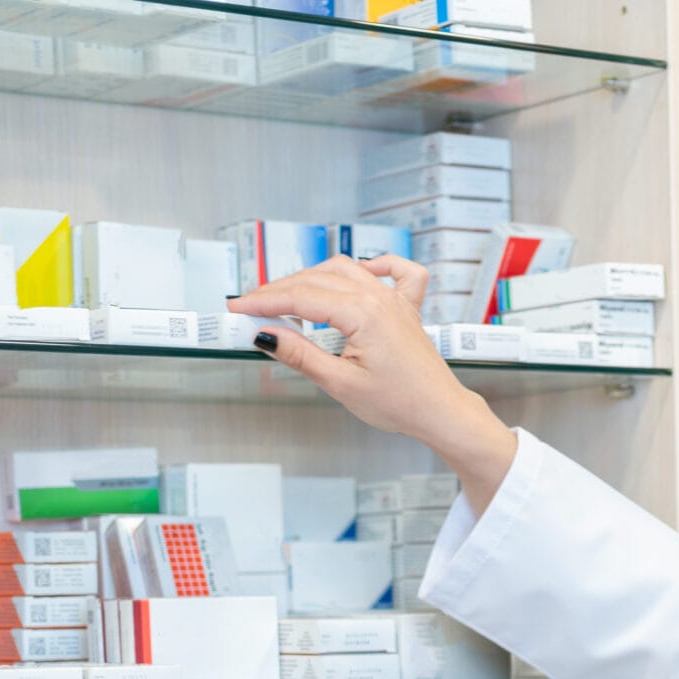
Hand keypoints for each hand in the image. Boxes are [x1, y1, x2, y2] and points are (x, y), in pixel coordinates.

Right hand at [229, 253, 519, 510]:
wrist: (440, 413)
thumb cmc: (400, 404)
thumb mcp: (340, 384)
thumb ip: (300, 355)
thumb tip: (266, 335)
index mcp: (363, 313)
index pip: (301, 298)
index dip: (264, 302)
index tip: (238, 308)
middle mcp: (379, 297)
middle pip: (317, 280)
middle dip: (280, 291)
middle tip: (252, 308)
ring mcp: (395, 298)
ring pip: (345, 270)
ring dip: (313, 278)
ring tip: (287, 298)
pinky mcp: (406, 307)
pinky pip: (395, 271)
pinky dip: (375, 265)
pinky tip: (360, 271)